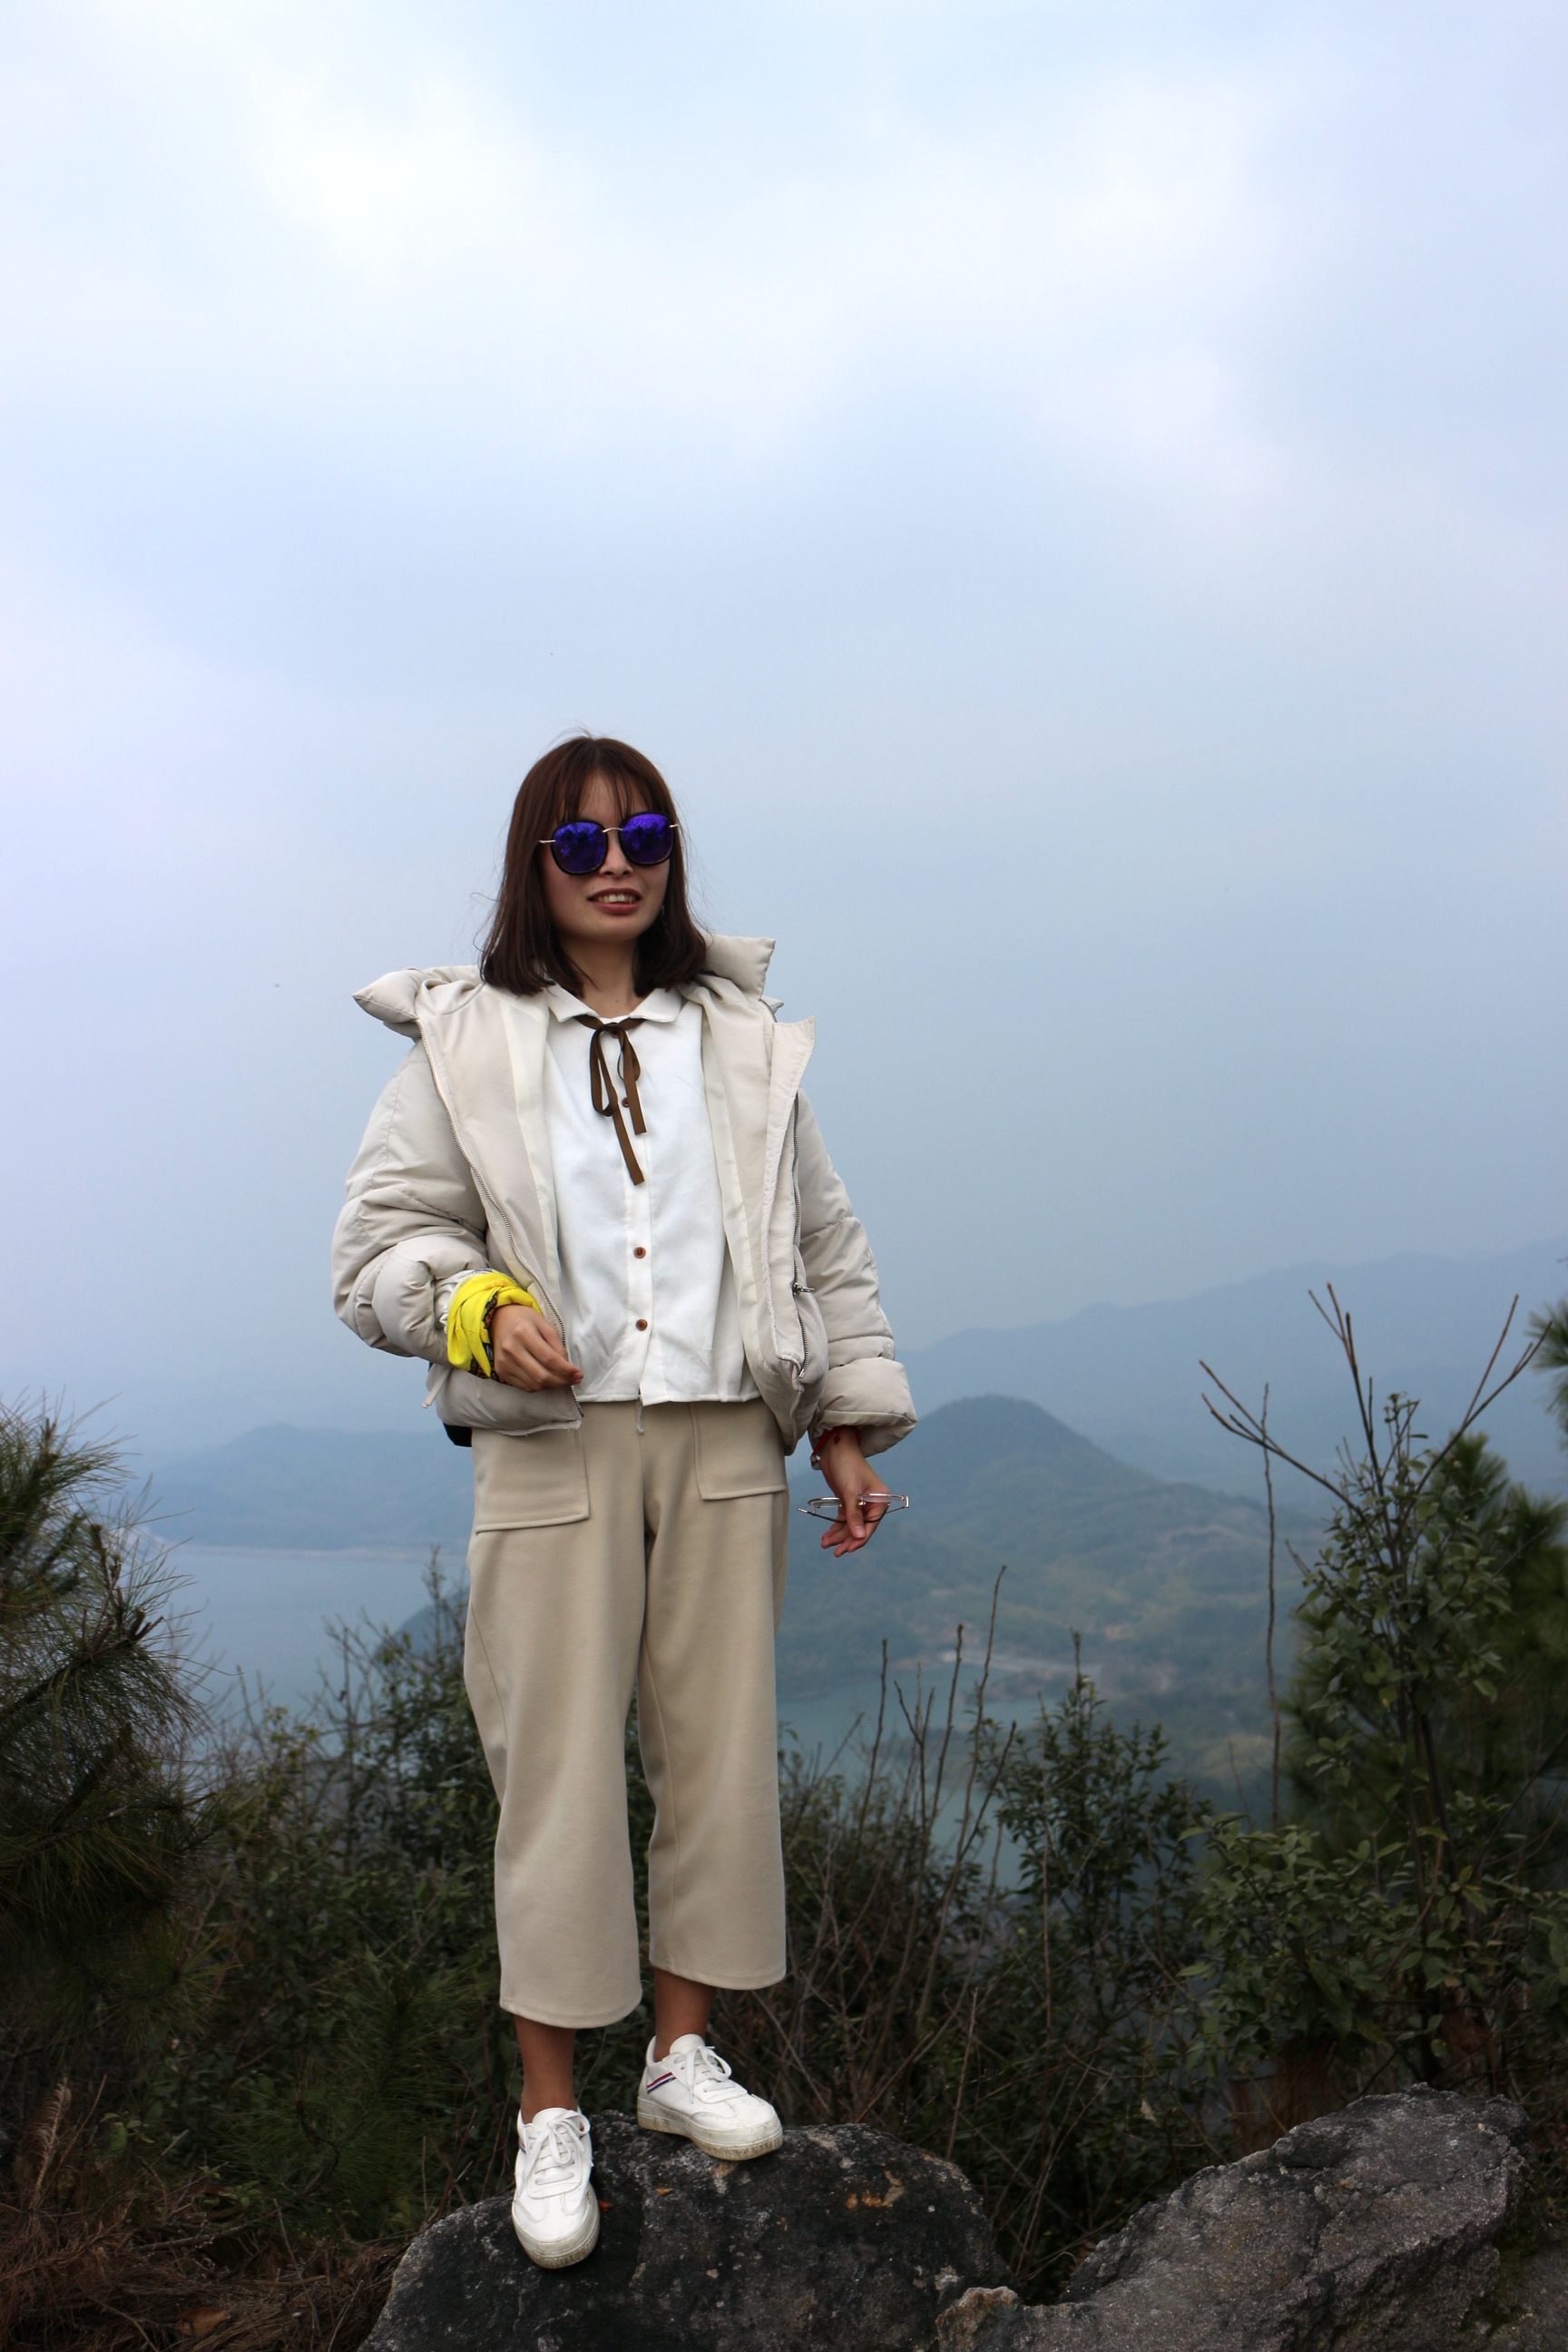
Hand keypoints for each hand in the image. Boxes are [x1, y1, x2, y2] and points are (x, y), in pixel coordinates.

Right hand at [489, 1303, 583, 1391]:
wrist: (499, 1320)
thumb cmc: (526, 1320)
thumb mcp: (545, 1325)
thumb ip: (557, 1345)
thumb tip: (567, 1368)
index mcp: (523, 1332)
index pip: (548, 1359)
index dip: (566, 1370)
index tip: (579, 1374)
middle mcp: (511, 1349)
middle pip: (541, 1376)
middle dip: (562, 1381)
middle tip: (574, 1380)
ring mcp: (504, 1363)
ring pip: (534, 1385)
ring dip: (552, 1386)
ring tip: (563, 1380)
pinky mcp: (501, 1372)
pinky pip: (525, 1387)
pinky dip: (539, 1386)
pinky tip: (547, 1380)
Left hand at [813, 1426, 890, 1557]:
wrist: (835, 1448)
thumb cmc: (847, 1465)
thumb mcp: (850, 1492)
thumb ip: (853, 1515)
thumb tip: (859, 1537)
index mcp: (880, 1499)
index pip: (871, 1525)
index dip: (859, 1539)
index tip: (847, 1550)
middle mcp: (872, 1503)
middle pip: (860, 1528)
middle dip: (846, 1539)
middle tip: (835, 1551)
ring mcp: (860, 1502)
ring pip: (850, 1525)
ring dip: (838, 1535)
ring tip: (825, 1544)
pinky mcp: (848, 1500)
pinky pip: (843, 1519)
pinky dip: (835, 1527)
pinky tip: (826, 1536)